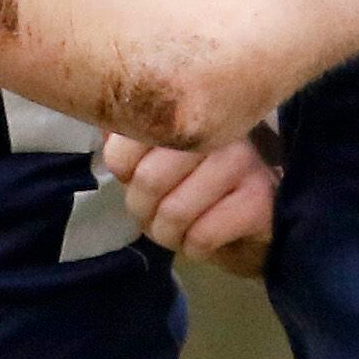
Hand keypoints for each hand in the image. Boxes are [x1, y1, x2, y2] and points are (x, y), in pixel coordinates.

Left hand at [104, 132, 274, 276]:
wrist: (254, 224)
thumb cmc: (197, 187)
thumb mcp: (158, 158)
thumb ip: (129, 137)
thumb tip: (100, 119)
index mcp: (189, 110)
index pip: (129, 138)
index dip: (123, 170)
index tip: (138, 177)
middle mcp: (219, 129)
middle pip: (149, 180)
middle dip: (143, 211)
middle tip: (156, 214)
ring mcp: (244, 162)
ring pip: (175, 212)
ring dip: (167, 235)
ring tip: (178, 230)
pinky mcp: (258, 200)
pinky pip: (202, 235)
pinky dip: (193, 248)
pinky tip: (204, 238)